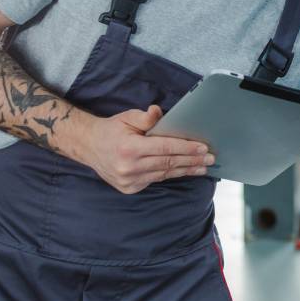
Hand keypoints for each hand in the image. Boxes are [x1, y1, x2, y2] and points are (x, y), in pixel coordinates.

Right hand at [77, 105, 213, 193]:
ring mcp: (129, 180)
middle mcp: (129, 167)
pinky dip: (171, 175)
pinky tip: (185, 171)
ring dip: (186, 170)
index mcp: (129, 148)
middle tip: (211, 158)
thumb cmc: (111, 129)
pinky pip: (156, 180)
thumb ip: (145, 117)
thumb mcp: (126, 117)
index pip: (165, 148)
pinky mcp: (129, 188)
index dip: (186, 148)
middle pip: (168, 163)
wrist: (89, 147)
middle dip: (192, 160)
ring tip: (203, 167)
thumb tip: (160, 112)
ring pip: (164, 174)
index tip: (203, 148)